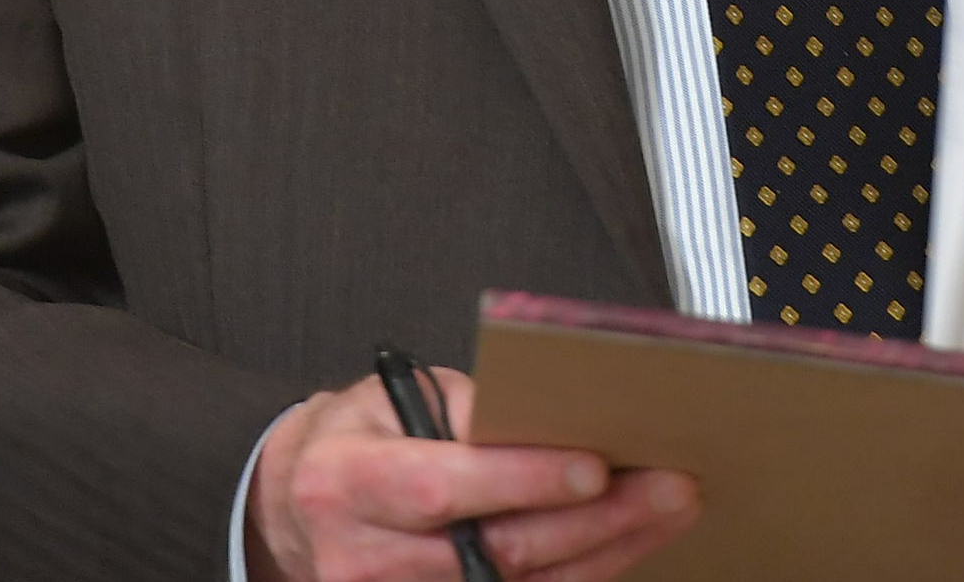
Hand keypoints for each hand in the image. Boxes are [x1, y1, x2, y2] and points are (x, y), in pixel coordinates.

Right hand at [248, 362, 699, 581]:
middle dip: (591, 522)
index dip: (521, 482)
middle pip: (493, 552)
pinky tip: (619, 548)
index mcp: (345, 481)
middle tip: (665, 488)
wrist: (298, 506)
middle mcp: (364, 557)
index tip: (594, 468)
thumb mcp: (392, 400)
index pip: (441, 489)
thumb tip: (546, 421)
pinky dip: (573, 577)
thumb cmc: (354, 440)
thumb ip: (462, 413)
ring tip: (661, 514)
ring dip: (601, 554)